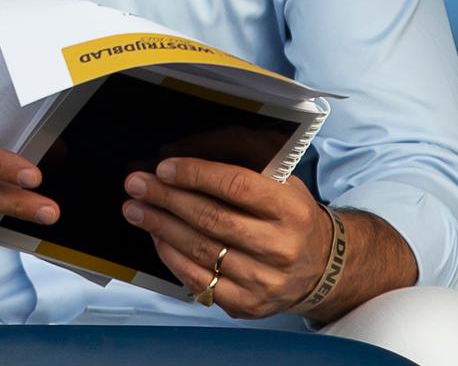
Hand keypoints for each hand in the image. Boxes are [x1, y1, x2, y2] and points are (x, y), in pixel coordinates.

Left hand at [121, 158, 329, 316]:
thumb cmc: (291, 217)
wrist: (321, 268)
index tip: (165, 167)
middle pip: (212, 219)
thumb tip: (190, 151)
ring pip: (201, 251)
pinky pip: (200, 280)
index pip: (236, 186)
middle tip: (138, 185)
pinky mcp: (247, 305)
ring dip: (161, 227)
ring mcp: (263, 280)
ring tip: (136, 209)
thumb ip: (245, 167)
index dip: (196, 175)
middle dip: (168, 199)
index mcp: (290, 208)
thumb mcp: (283, 184)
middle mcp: (280, 246)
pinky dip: (172, 256)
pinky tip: (157, 237)